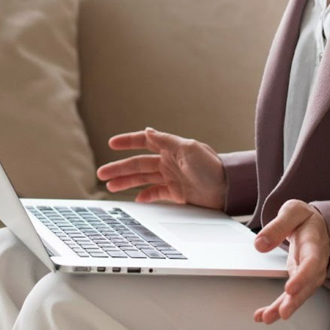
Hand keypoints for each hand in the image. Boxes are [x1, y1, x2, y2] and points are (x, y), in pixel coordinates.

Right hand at [96, 127, 227, 210]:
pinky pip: (155, 193)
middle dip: (119, 167)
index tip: (111, 144)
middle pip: (138, 163)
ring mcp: (171, 177)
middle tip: (101, 173)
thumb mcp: (188, 149)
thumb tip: (147, 130)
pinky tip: (135, 199)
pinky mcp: (176, 193)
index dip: (128, 141)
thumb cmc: (211, 167)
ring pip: (142, 178)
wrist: (228, 189)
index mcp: (171, 148)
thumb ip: (166, 141)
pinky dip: (145, 196)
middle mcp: (168, 161)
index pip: (145, 141)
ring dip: (126, 182)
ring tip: (109, 186)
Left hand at [252, 200, 329, 323]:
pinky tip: (264, 315)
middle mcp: (316, 263)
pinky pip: (291, 297)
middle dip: (295, 301)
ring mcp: (309, 274)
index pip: (312, 263)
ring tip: (267, 318)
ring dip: (284, 308)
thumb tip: (260, 244)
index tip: (290, 289)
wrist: (320, 224)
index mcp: (315, 243)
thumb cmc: (306, 218)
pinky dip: (278, 307)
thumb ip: (277, 226)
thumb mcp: (293, 211)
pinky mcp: (300, 281)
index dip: (302, 277)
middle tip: (282, 313)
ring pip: (300, 295)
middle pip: (308, 285)